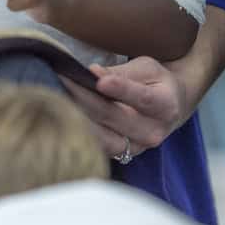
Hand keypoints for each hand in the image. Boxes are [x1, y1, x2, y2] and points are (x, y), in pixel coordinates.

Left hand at [61, 56, 190, 157]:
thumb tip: (94, 73)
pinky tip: (60, 114)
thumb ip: (122, 73)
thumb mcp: (146, 68)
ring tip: (53, 94)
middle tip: (60, 77)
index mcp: (165, 106)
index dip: (121, 89)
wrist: (171, 108)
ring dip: (75, 115)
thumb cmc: (156, 82)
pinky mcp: (122, 156)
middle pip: (113, 116)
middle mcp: (153, 132)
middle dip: (84, 96)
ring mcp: (137, 148)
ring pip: (100, 135)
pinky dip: (78, 130)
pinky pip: (96, 145)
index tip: (99, 80)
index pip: (142, 98)